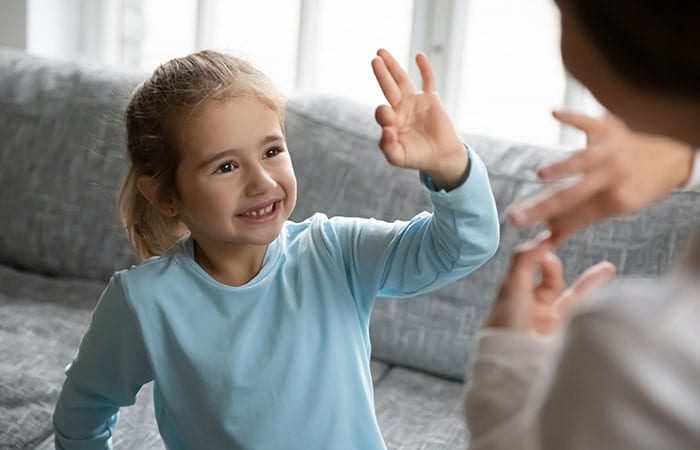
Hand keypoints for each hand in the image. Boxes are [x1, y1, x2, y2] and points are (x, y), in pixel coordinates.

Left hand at [372, 49, 466, 190]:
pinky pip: (428, 80)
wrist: (440, 157)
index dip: (384, 115)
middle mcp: (400, 109)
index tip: (390, 127)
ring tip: (381, 52)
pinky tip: (419, 56)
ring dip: (392, 66)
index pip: (382, 111)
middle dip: (381, 74)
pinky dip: (425, 68)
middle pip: (388, 87)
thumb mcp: (397, 157)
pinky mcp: (431, 99)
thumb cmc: (417, 158)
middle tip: (374, 60)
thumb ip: (387, 146)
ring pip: (402, 80)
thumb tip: (386, 128)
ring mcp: (415, 102)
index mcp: (390, 121)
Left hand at [486, 233, 615, 334]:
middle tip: (588, 259)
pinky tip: (605, 293)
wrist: (514, 363)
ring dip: (590, 284)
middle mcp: (534, 312)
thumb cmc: (507, 325)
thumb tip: (541, 239)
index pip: (534, 273)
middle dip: (569, 272)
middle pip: (555, 285)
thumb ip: (525, 259)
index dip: (544, 258)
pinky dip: (593, 302)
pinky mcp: (566, 338)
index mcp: (517, 298)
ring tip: (608, 269)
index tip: (555, 239)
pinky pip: (581, 315)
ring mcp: (551, 326)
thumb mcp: (512, 286)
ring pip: (573, 299)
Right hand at [507, 111, 694, 243]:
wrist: (674, 157)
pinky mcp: (609, 128)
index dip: (550, 221)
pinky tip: (553, 113)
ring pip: (583, 160)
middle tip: (515, 217)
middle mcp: (615, 176)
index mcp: (617, 200)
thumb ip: (581, 219)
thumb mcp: (617, 207)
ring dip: (562, 167)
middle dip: (541, 207)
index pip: (576, 214)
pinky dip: (572, 117)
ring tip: (541, 175)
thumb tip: (550, 236)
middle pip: (571, 195)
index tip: (522, 226)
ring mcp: (612, 150)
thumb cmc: (640, 185)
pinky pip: (589, 122)